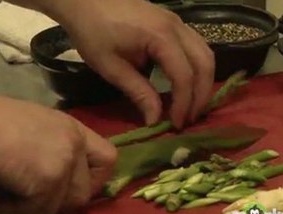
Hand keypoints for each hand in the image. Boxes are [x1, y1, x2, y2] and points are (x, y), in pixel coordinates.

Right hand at [0, 89, 116, 213]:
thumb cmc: (1, 120)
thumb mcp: (43, 126)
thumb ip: (61, 147)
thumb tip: (65, 174)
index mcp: (76, 131)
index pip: (109, 158)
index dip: (97, 177)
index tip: (79, 183)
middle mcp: (75, 147)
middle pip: (86, 191)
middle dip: (63, 198)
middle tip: (41, 195)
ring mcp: (64, 164)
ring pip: (63, 204)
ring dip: (39, 204)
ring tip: (16, 194)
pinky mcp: (48, 181)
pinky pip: (39, 208)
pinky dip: (19, 208)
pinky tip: (3, 198)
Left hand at [47, 0, 214, 127]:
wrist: (85, 1)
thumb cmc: (93, 32)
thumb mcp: (111, 68)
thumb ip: (138, 93)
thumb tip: (155, 120)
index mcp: (160, 37)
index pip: (184, 75)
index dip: (183, 103)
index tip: (176, 124)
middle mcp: (176, 26)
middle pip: (205, 63)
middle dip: (201, 95)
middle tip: (189, 118)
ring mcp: (177, 21)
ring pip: (205, 53)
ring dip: (203, 81)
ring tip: (191, 104)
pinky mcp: (173, 22)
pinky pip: (196, 46)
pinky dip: (196, 67)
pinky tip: (186, 82)